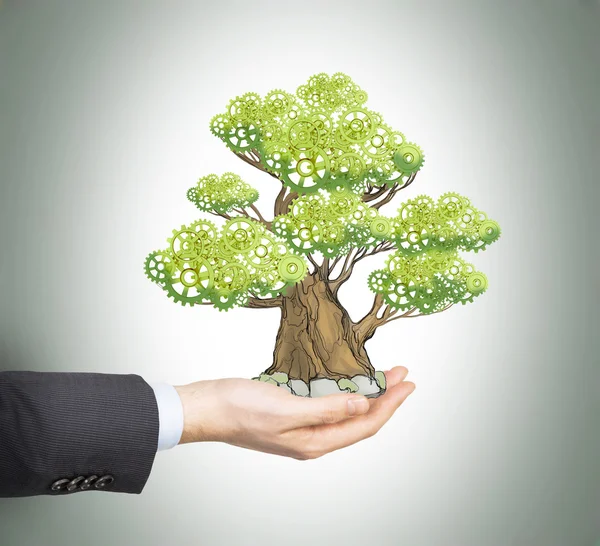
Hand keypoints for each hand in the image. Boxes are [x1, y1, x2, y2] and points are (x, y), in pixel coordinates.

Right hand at [174, 366, 414, 459]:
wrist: (208, 406)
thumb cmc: (240, 410)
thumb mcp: (287, 410)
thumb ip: (326, 409)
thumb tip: (362, 405)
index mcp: (314, 442)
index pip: (364, 425)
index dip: (389, 405)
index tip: (406, 384)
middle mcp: (312, 438)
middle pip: (359, 419)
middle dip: (384, 397)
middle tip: (402, 375)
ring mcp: (302, 426)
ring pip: (345, 411)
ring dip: (366, 393)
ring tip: (384, 375)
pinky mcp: (293, 412)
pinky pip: (329, 404)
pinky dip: (344, 391)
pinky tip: (348, 380)